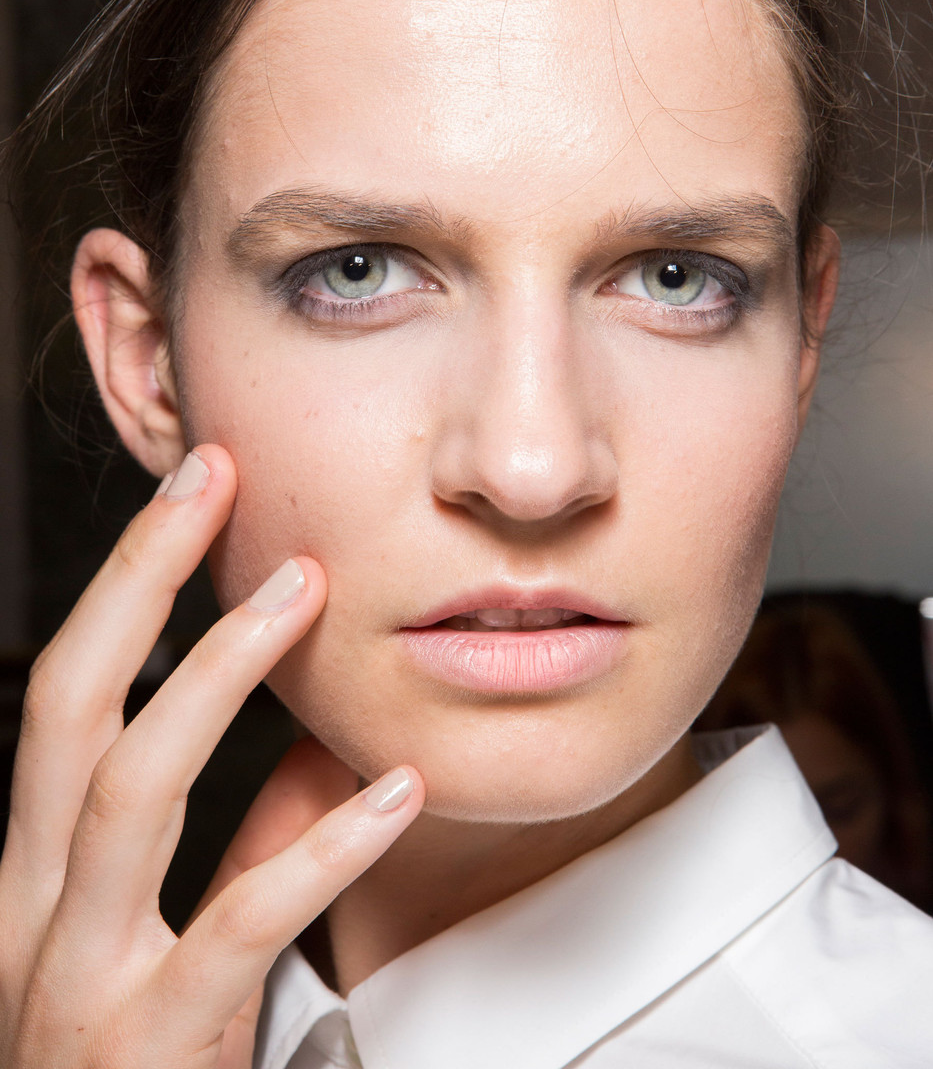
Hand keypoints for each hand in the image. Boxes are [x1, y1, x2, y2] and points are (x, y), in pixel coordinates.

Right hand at [0, 445, 423, 1067]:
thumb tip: (319, 743)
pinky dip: (324, 846)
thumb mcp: (163, 944)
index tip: (192, 496)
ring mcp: (80, 979)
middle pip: (68, 706)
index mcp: (32, 875)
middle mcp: (33, 911)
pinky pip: (239, 921)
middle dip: (136, 581)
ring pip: (130, 789)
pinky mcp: (152, 1045)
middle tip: (215, 484)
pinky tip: (398, 790)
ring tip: (300, 590)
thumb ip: (239, 847)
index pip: (66, 696)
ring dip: (216, 673)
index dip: (124, 586)